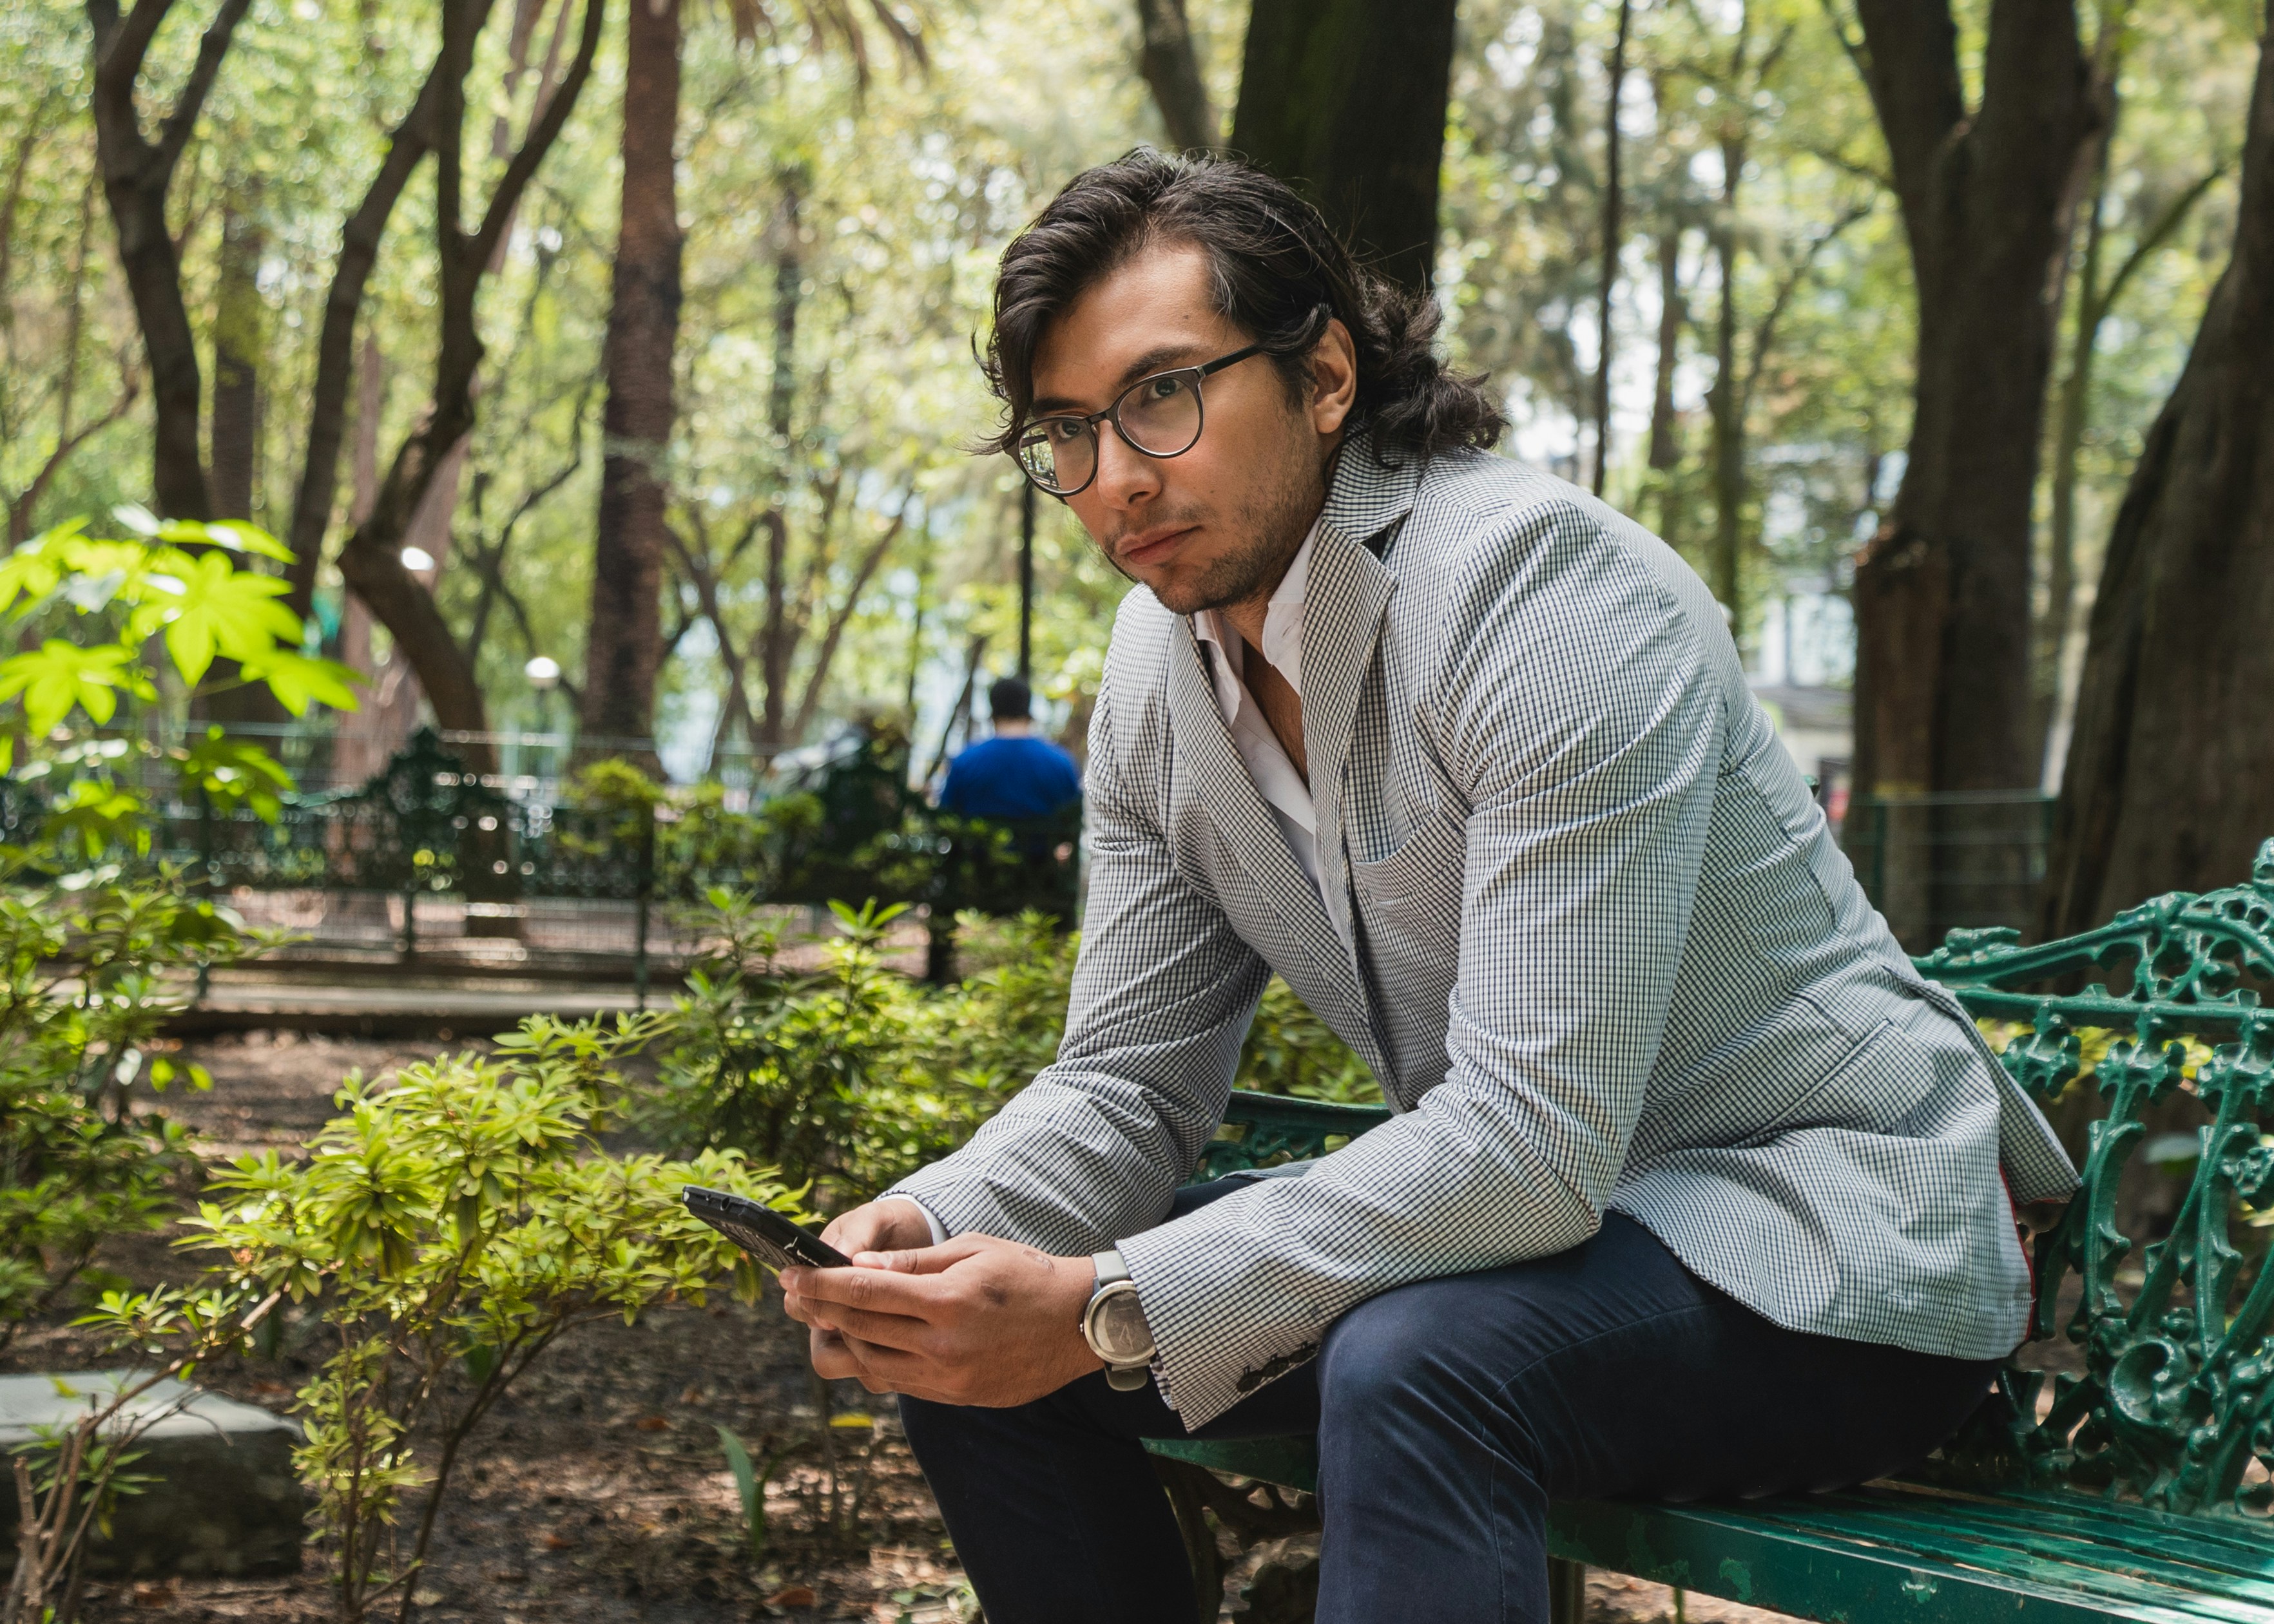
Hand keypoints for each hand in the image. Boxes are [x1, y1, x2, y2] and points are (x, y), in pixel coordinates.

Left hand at [781, 1232, 1101, 1406]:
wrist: (1080, 1323)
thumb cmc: (1027, 1274)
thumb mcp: (972, 1249)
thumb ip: (913, 1261)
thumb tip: (858, 1263)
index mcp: (947, 1302)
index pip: (865, 1291)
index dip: (821, 1282)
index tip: (793, 1274)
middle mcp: (943, 1346)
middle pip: (859, 1328)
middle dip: (820, 1307)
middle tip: (795, 1291)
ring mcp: (948, 1378)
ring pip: (871, 1363)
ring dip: (843, 1338)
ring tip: (825, 1316)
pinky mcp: (955, 1395)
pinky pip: (898, 1382)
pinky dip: (874, 1360)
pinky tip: (865, 1340)